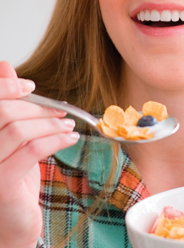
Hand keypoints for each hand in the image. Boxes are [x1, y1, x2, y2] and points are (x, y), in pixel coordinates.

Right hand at [0, 61, 78, 247]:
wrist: (11, 224)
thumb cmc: (10, 179)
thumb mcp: (10, 139)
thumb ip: (6, 105)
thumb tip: (5, 66)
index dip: (7, 86)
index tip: (31, 85)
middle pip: (3, 111)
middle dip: (37, 107)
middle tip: (61, 111)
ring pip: (18, 129)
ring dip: (50, 123)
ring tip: (68, 125)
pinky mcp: (1, 182)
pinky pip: (31, 150)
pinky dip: (56, 139)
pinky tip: (70, 138)